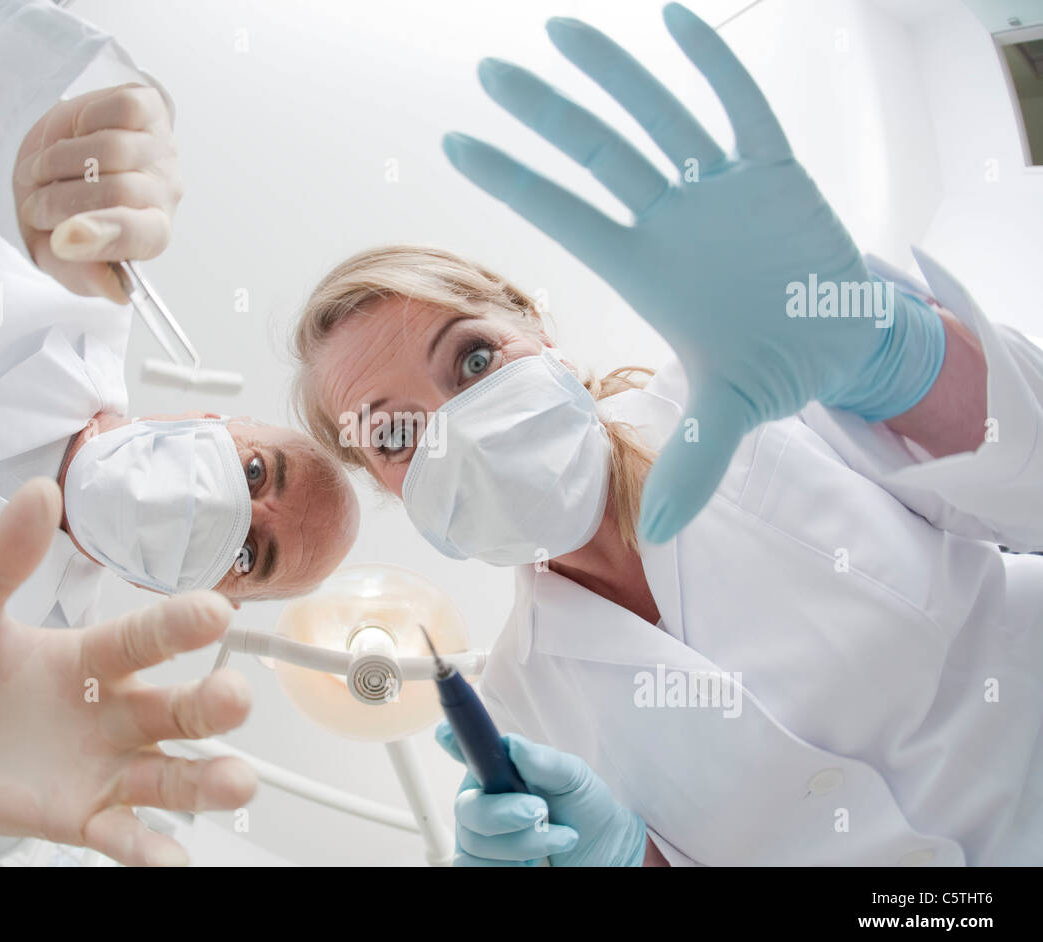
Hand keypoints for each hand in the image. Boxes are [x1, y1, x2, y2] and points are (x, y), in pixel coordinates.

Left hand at [0, 478, 254, 865]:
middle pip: (179, 708)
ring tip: (236, 783)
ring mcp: (105, 766)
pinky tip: (172, 859)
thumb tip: (39, 492)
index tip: (215, 611)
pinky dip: (153, 850)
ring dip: (208, 778)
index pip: (148, 637)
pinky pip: (127, 835)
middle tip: (234, 698)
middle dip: (214, 704)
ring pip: (172, 774)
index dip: (181, 624)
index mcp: (96, 655)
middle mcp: (116, 710)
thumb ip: (3, 556)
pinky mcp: (84, 815)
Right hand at [13, 83, 181, 302]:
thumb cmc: (65, 214)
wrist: (54, 161)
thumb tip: (115, 291)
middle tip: (34, 209)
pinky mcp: (148, 108)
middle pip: (117, 191)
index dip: (103, 236)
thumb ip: (83, 275)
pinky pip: (120, 110)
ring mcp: (158, 147)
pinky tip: (76, 135)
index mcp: (151, 233)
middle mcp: (163, 191)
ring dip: (58, 162)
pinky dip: (84, 120)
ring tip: (42, 174)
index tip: (62, 240)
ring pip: (111, 149)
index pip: (141, 234)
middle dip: (60, 201)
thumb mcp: (61, 256)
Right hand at [436, 723, 645, 865]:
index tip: (446, 734)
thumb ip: (545, 762)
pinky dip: (509, 867)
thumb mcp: (574, 778)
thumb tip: (514, 744)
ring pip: (474, 842)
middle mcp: (480, 799)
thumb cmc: (584, 807)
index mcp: (495, 769)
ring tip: (558, 838)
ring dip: (521, 845)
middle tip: (540, 812)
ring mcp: (477, 835)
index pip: (461, 748)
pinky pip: (475, 868)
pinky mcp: (482, 864)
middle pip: (466, 807)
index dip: (449, 740)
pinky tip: (534, 862)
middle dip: (503, 813)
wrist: (603, 851)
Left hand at [441, 3, 941, 541]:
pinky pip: (740, 107)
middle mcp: (672, 218)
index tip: (455, 145)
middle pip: (597, 153)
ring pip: (657, 117)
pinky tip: (674, 20)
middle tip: (489, 72)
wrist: (841, 337)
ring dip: (614, 74)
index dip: (514, 180)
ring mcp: (720, 187)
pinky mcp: (774, 169)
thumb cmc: (775, 365)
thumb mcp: (734, 414)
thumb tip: (658, 534)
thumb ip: (697, 463)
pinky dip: (712, 66)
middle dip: (546, 114)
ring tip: (560, 31)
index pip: (565, 214)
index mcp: (647, 265)